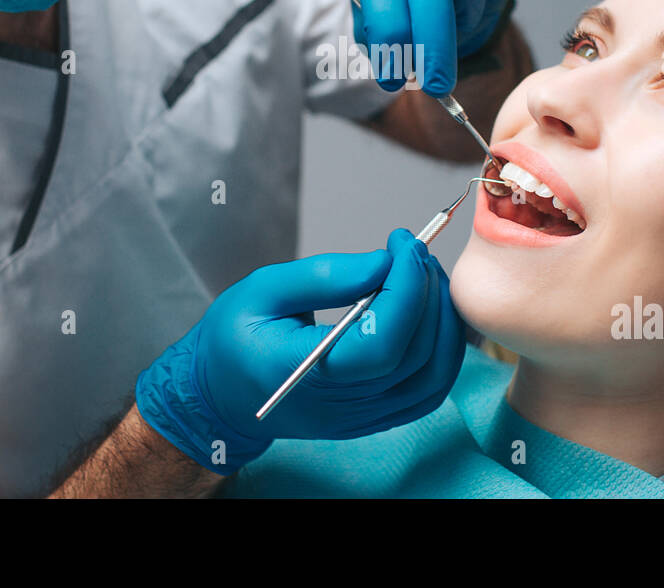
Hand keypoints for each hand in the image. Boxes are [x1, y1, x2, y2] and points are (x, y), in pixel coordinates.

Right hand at [134, 229, 466, 474]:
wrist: (220, 396)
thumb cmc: (234, 338)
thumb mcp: (262, 290)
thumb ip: (323, 277)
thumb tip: (384, 263)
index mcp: (302, 373)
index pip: (379, 342)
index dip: (406, 289)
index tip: (403, 243)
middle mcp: (339, 405)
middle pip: (414, 356)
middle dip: (426, 293)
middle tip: (415, 251)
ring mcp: (361, 419)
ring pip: (432, 377)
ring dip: (443, 321)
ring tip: (424, 276)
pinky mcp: (374, 420)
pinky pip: (428, 391)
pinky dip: (443, 350)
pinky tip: (429, 312)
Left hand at [344, 0, 523, 95]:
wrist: (437, 2)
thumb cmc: (407, 19)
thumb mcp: (382, 36)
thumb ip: (386, 48)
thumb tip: (398, 70)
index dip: (390, 37)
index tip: (395, 78)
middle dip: (434, 41)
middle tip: (437, 82)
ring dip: (467, 2)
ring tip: (460, 28)